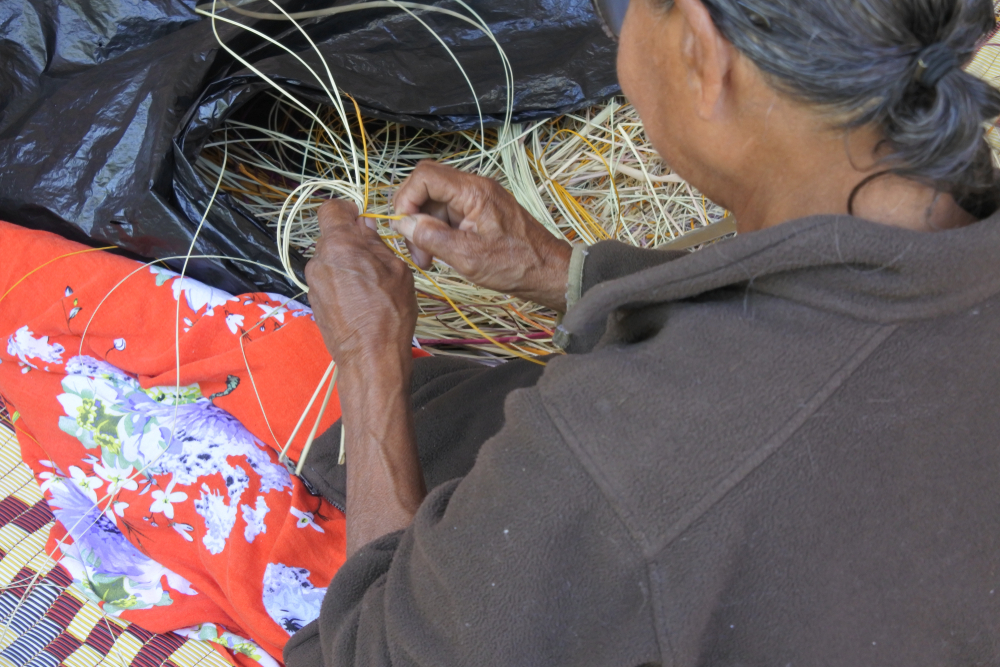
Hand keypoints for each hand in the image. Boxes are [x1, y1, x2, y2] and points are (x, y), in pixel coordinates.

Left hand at [305, 200, 416, 366]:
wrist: (370, 357)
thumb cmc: (389, 314)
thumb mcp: (396, 270)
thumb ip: (376, 243)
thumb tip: (365, 227)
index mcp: (339, 245)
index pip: (331, 209)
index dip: (347, 211)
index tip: (360, 219)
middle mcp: (319, 261)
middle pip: (333, 238)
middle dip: (352, 242)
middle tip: (377, 258)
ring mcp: (314, 283)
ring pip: (331, 261)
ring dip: (348, 265)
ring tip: (372, 285)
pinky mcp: (315, 302)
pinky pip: (329, 281)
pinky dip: (343, 284)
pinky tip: (362, 301)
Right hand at [392, 161, 572, 310]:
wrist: (548, 272)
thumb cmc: (516, 265)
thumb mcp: (468, 256)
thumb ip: (432, 237)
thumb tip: (403, 224)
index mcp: (474, 191)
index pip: (424, 176)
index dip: (406, 199)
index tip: (404, 228)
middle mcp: (475, 188)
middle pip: (427, 187)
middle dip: (413, 217)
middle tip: (415, 251)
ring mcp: (478, 199)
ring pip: (435, 203)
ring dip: (425, 228)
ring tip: (428, 260)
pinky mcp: (480, 213)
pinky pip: (449, 214)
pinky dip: (439, 232)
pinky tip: (440, 255)